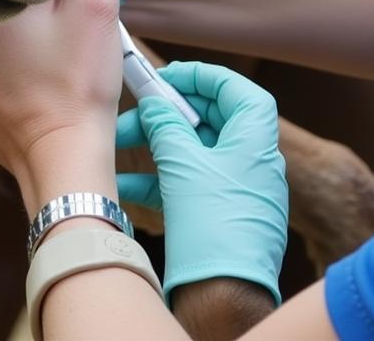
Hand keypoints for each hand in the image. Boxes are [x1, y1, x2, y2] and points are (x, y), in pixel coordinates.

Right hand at [116, 61, 288, 306]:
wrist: (222, 298)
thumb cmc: (212, 227)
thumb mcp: (182, 164)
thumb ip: (166, 124)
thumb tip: (156, 102)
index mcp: (255, 141)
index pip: (236, 89)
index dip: (203, 76)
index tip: (169, 75)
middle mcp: (251, 162)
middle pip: (210, 119)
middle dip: (168, 113)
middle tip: (137, 109)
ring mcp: (236, 191)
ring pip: (193, 153)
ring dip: (156, 145)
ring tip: (118, 144)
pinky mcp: (218, 216)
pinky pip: (187, 184)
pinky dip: (157, 178)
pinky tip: (124, 181)